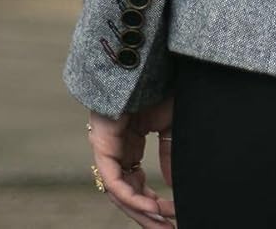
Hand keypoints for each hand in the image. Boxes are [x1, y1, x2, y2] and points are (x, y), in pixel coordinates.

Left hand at [87, 97, 174, 225]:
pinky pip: (115, 182)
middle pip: (128, 196)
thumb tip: (173, 185)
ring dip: (142, 212)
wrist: (145, 63)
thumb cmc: (157, 86)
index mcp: (129, 147)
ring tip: (163, 224)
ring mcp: (107, 150)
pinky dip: (133, 198)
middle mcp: (115, 153)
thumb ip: (170, 155)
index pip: (138, 186)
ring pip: (120, 194)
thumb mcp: (170, 125)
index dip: (155, 204)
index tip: (173, 216)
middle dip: (148, 217)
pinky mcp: (102, 147)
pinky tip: (153, 207)